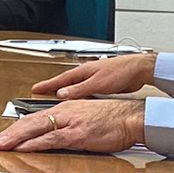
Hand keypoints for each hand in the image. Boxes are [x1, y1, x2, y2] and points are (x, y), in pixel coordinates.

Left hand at [0, 98, 144, 152]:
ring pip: (35, 129)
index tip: (6, 135)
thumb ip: (69, 124)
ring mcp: (69, 123)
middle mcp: (64, 112)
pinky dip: (34, 144)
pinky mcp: (77, 134)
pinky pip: (50, 139)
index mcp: (65, 108)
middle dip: (11, 133)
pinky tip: (23, 147)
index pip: (35, 118)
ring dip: (16, 138)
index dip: (18, 127)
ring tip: (2, 145)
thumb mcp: (86, 117)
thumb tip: (55, 136)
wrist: (130, 117)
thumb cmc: (113, 119)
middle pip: (30, 122)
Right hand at [30, 51, 155, 97]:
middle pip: (64, 82)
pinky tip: (78, 103)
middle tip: (41, 94)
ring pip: (74, 87)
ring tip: (56, 99)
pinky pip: (84, 92)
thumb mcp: (97, 84)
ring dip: (65, 92)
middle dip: (52, 88)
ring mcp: (93, 79)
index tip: (35, 89)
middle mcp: (86, 74)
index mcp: (82, 72)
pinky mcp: (102, 85)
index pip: (59, 79)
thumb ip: (78, 89)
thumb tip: (61, 94)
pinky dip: (77, 96)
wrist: (138, 70)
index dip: (46, 85)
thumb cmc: (120, 72)